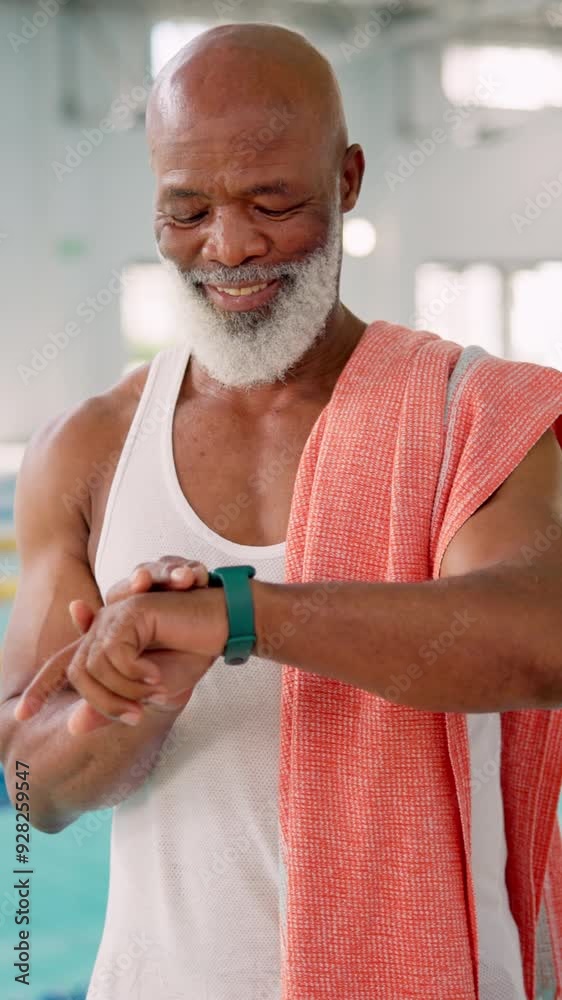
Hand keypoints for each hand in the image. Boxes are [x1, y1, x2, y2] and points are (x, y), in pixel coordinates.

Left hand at [14, 561, 226, 734]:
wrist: (223, 627)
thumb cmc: (192, 654)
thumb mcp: (150, 692)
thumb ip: (112, 705)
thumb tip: (72, 727)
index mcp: (106, 643)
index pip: (63, 665)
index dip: (40, 687)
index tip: (20, 716)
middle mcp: (104, 626)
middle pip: (77, 673)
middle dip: (101, 704)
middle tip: (136, 717)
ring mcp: (115, 615)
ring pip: (93, 667)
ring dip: (123, 691)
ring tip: (152, 693)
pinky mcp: (130, 610)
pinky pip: (113, 655)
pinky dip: (133, 675)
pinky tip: (156, 677)